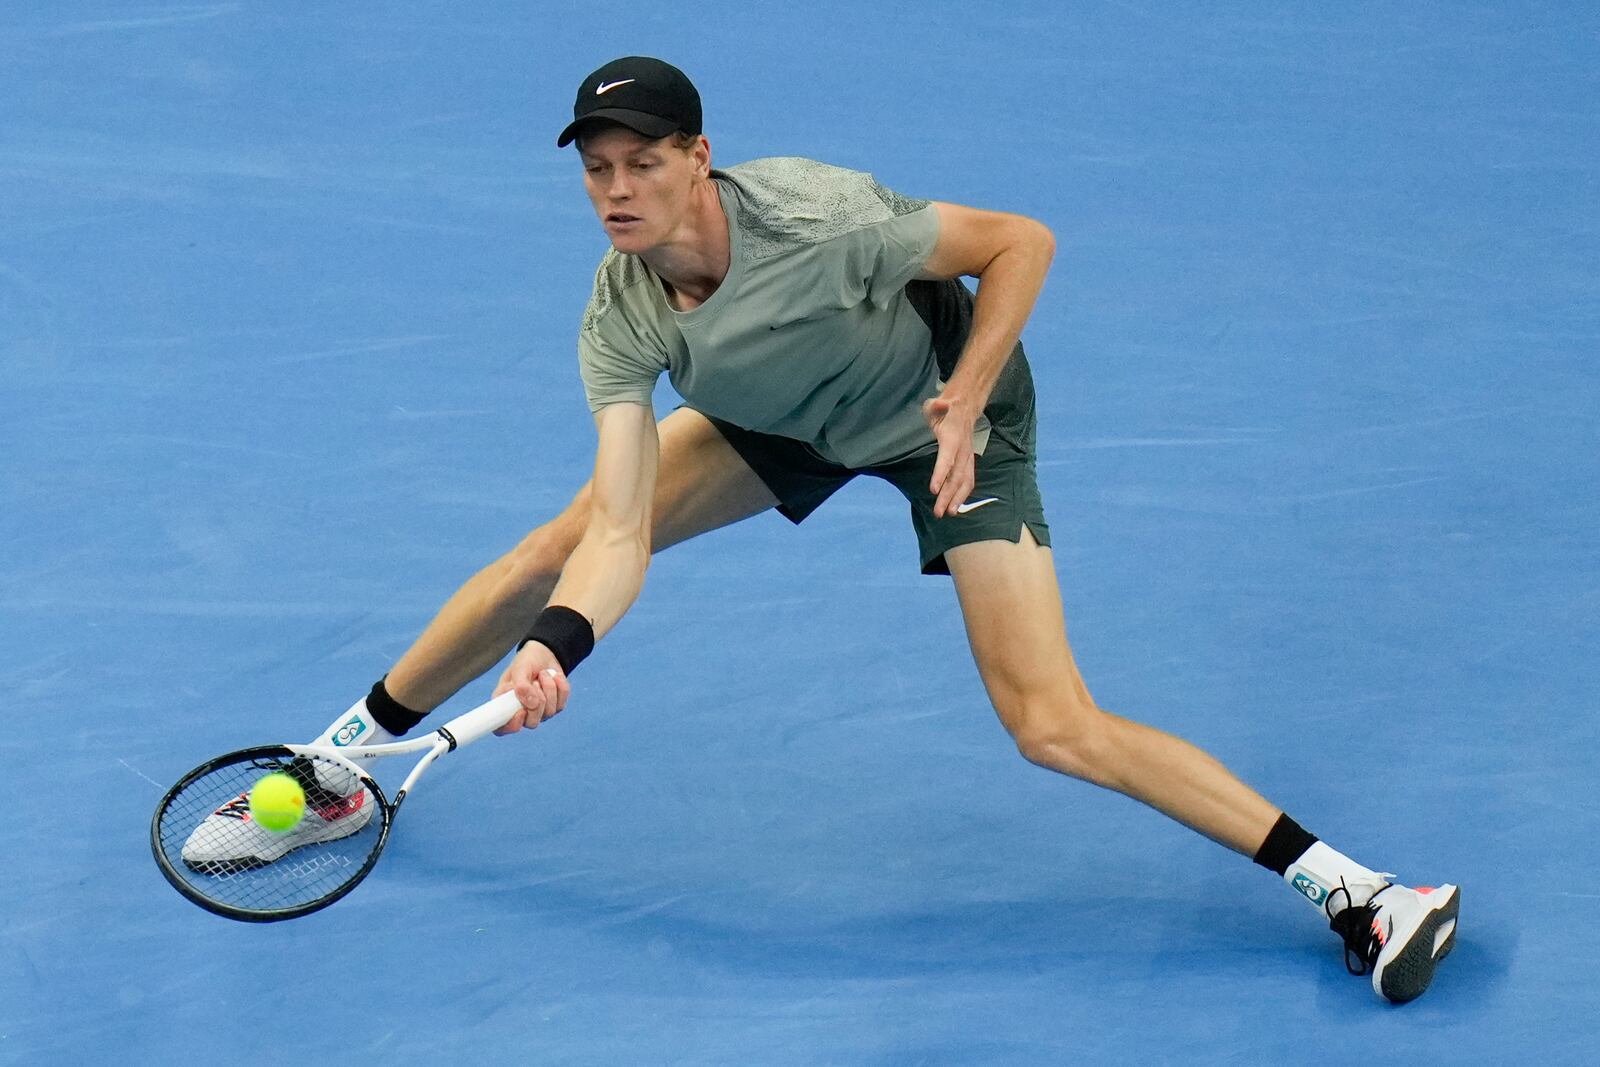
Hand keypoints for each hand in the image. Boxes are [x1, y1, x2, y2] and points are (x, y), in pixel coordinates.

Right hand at [491, 641, 570, 733]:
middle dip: (537, 701)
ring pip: (549, 712)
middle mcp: (521, 712)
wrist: (544, 654)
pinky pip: (562, 702)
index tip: (521, 710)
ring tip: (542, 674)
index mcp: (504, 705)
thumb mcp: (519, 668)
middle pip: (531, 723)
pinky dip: (559, 685)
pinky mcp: (556, 706)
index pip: (502, 729)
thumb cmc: (525, 662)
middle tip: (534, 682)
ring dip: (548, 688)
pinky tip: (553, 676)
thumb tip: (532, 704)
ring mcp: (540, 712)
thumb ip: (521, 686)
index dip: (512, 724)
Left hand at [922, 394, 979, 517]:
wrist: (965, 407)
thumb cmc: (946, 408)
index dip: (941, 474)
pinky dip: (963, 494)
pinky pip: (968, 480)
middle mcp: (963, 451)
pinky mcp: (968, 462)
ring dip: (957, 498)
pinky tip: (955, 505)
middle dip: (948, 495)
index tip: (933, 490)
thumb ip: (937, 405)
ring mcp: (967, 457)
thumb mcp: (937, 403)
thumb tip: (939, 404)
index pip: (947, 458)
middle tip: (938, 511)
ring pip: (965, 481)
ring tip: (949, 513)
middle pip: (956, 476)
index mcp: (953, 438)